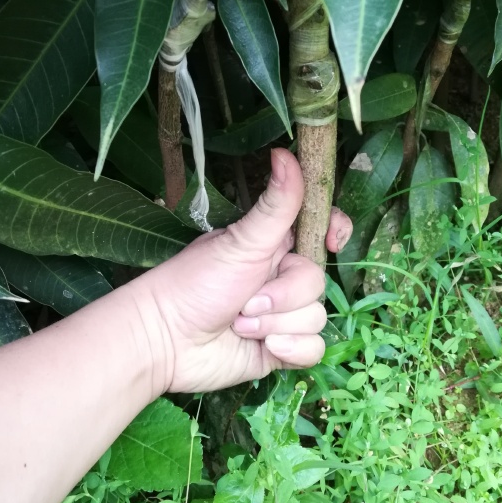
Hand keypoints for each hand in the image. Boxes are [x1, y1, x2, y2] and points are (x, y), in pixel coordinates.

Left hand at [138, 150, 351, 393]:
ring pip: (316, 317)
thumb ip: (274, 205)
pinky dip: (291, 350)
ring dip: (276, 324)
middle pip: (317, 282)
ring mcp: (283, 314)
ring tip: (240, 325)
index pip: (322, 229)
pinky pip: (313, 349)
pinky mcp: (282, 349)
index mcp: (274, 245)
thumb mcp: (240, 242)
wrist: (166, 340)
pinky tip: (266, 349)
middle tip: (245, 301)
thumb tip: (285, 152)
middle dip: (282, 297)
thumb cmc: (195, 282)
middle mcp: (282, 277)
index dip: (335, 232)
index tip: (330, 242)